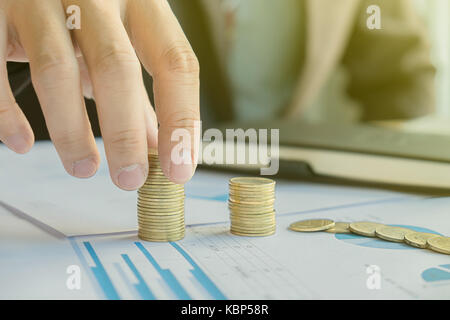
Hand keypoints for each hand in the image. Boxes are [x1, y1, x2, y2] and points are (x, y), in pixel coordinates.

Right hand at [0, 0, 199, 189]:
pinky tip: (21, 142)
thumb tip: (161, 145)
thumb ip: (139, 92)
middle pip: (116, 67)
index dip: (181, 120)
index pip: (175, 63)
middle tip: (129, 178)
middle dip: (125, 133)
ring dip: (71, 130)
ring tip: (83, 168)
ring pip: (56, 69)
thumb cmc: (83, 16)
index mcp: (141, 2)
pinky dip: (7, 112)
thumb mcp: (121, 43)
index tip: (179, 168)